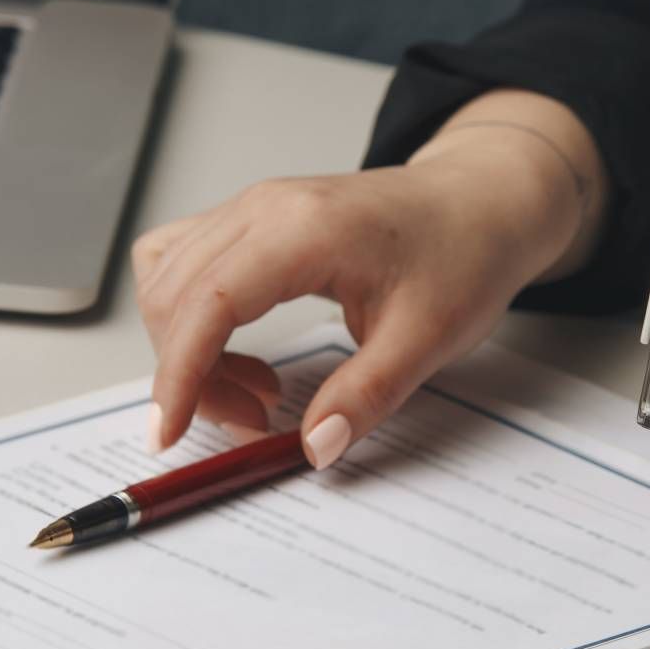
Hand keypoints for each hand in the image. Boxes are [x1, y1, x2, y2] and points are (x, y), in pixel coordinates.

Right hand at [133, 91, 606, 467]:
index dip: (179, 374)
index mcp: (303, 230)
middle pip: (173, 294)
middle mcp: (264, 207)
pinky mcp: (253, 219)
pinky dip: (195, 318)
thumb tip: (315, 447)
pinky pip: (187, 264)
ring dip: (189, 348)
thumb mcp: (427, 338)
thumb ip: (366, 396)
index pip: (207, 302)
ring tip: (255, 392)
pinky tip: (241, 351)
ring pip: (169, 279)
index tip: (168, 432)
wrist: (481, 202)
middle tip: (251, 423)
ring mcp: (253, 207)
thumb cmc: (461, 253)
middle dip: (190, 375)